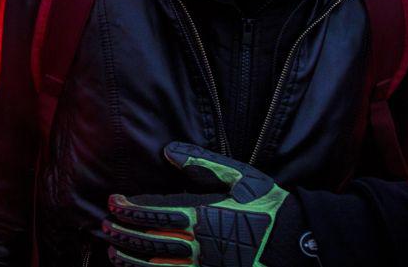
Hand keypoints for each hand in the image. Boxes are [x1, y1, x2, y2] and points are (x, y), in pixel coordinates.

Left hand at [102, 142, 314, 266]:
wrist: (302, 242)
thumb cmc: (270, 205)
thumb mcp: (239, 176)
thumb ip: (201, 163)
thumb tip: (167, 151)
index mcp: (202, 214)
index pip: (154, 212)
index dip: (129, 209)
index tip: (112, 203)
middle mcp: (198, 242)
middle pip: (150, 239)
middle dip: (124, 234)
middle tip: (105, 228)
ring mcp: (205, 265)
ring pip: (158, 265)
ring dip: (132, 259)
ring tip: (113, 253)